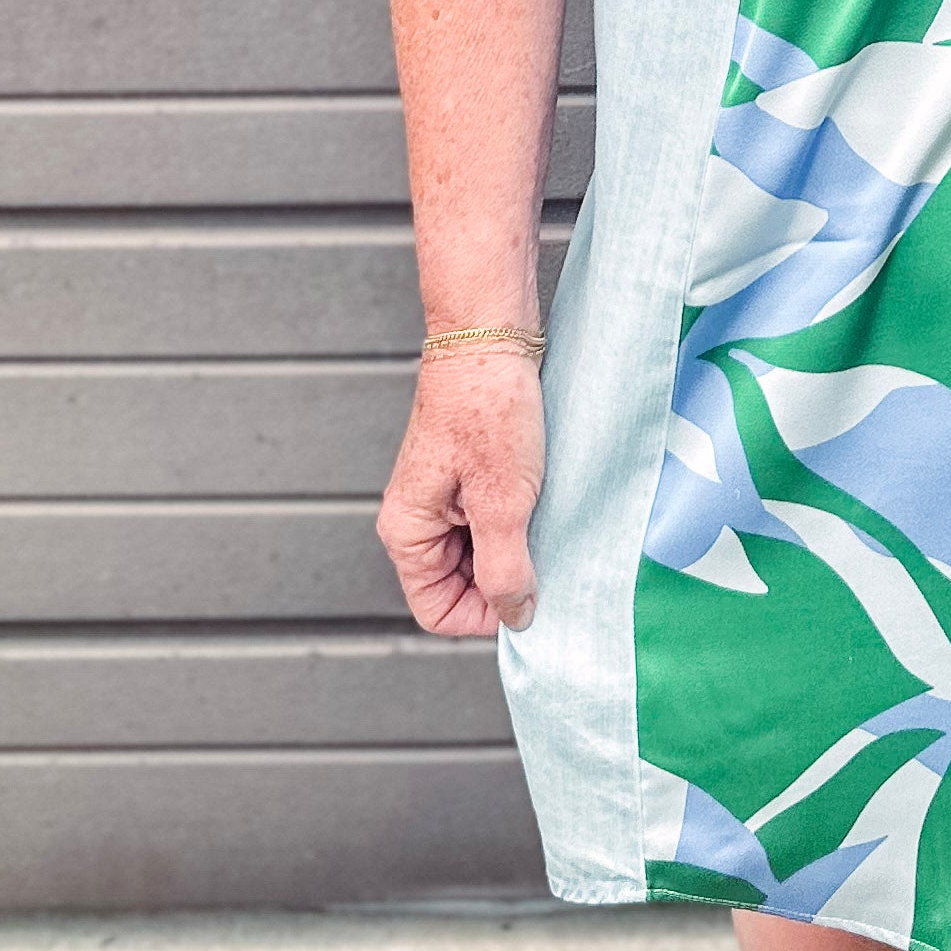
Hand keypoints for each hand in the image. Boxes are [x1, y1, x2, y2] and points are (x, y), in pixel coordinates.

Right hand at [379, 353, 545, 634]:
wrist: (491, 333)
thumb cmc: (488, 405)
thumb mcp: (503, 502)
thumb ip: (505, 569)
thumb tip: (517, 616)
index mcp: (407, 530)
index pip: (437, 611)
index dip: (484, 614)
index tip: (528, 591)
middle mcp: (418, 518)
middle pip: (460, 586)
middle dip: (504, 577)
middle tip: (542, 548)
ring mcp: (444, 495)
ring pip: (481, 553)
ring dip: (516, 545)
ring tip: (540, 513)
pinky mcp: (470, 474)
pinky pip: (493, 519)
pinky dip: (519, 518)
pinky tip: (540, 495)